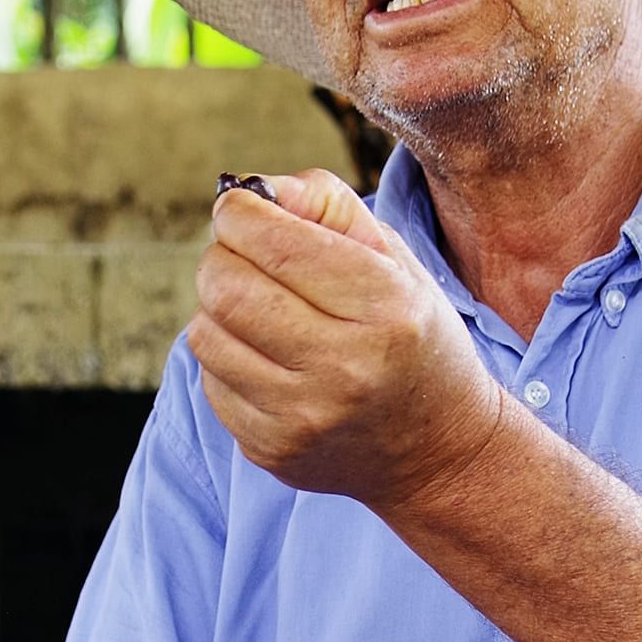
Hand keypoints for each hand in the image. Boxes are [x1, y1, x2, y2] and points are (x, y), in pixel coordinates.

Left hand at [188, 169, 505, 517]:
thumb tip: (254, 191)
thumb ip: (330, 206)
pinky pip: (212, 381)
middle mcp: (344, 368)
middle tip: (245, 257)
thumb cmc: (412, 336)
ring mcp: (303, 417)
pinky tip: (268, 360)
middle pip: (225, 287)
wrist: (437, 450)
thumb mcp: (396, 260)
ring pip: (205, 333)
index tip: (241, 208)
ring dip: (219, 310)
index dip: (239, 212)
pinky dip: (228, 358)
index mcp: (384, 308)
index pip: (275, 243)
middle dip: (223, 257)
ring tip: (259, 311)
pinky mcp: (272, 449)